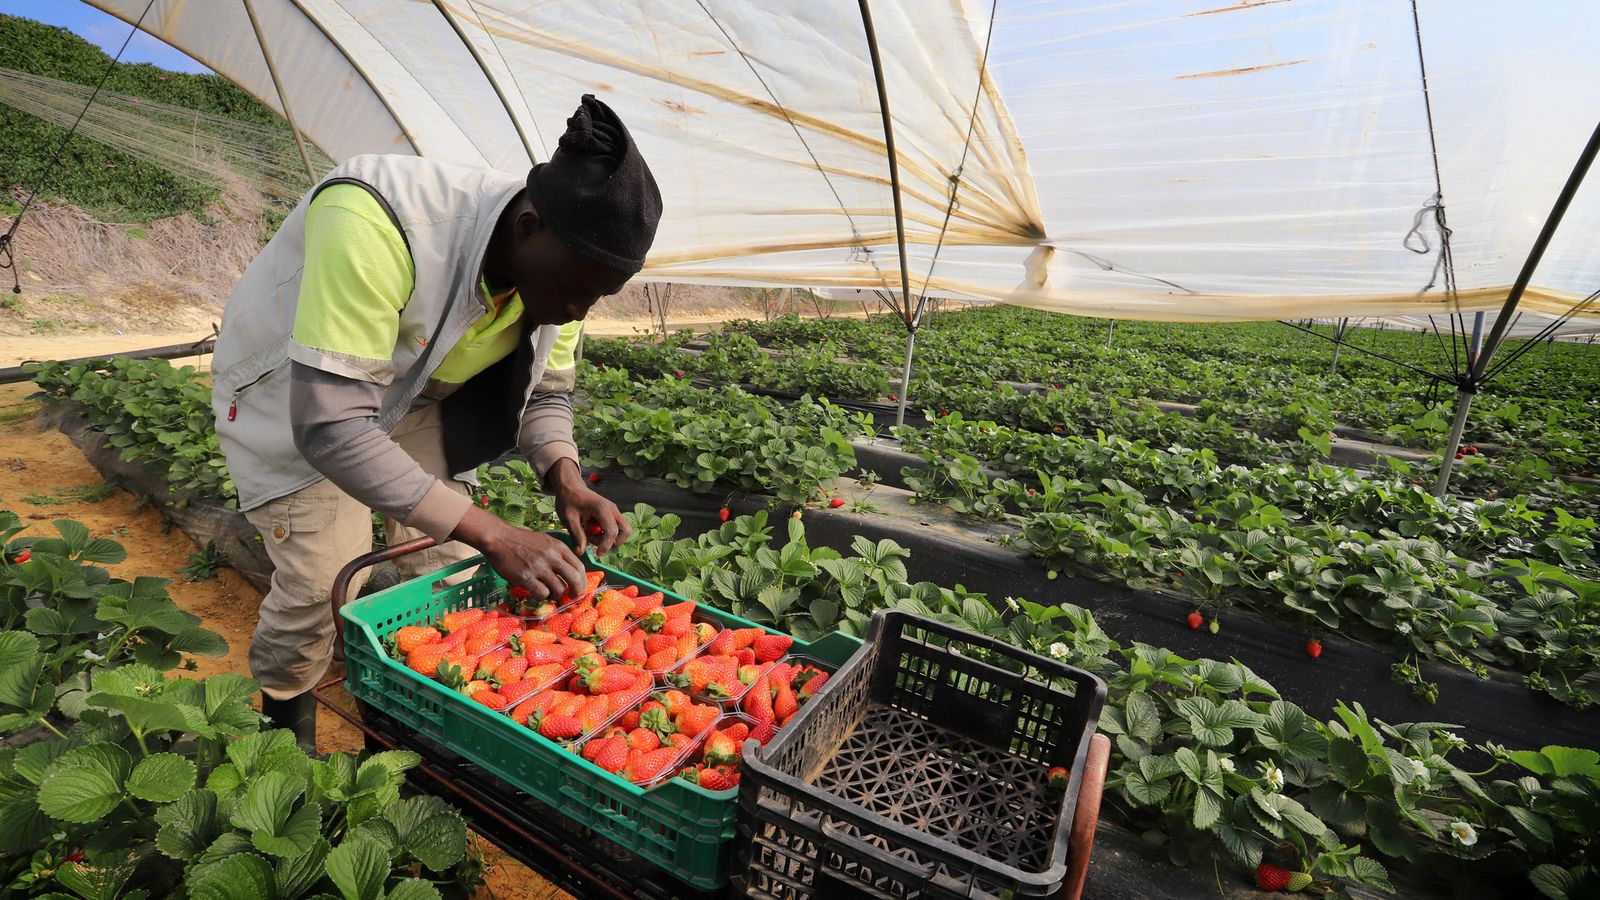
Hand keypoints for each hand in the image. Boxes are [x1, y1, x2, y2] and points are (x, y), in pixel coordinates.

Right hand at [451, 507, 584, 600]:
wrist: (499, 538)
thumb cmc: (521, 541)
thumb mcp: (545, 541)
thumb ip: (558, 554)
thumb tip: (570, 573)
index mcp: (558, 547)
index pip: (579, 567)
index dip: (583, 581)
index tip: (580, 589)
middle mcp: (552, 556)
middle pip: (574, 579)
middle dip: (576, 592)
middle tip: (572, 598)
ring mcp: (539, 567)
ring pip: (559, 589)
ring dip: (556, 595)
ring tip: (548, 591)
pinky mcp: (526, 577)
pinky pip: (542, 593)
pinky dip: (541, 595)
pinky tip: (535, 590)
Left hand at [547, 459, 629, 554]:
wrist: (570, 487)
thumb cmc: (568, 499)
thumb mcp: (568, 518)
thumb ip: (576, 535)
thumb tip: (581, 552)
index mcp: (602, 508)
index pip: (612, 531)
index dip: (606, 545)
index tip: (597, 553)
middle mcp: (612, 509)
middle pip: (625, 531)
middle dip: (613, 542)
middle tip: (594, 541)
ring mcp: (614, 511)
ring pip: (622, 531)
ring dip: (608, 539)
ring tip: (590, 534)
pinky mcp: (611, 514)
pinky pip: (616, 528)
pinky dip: (606, 534)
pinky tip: (591, 530)